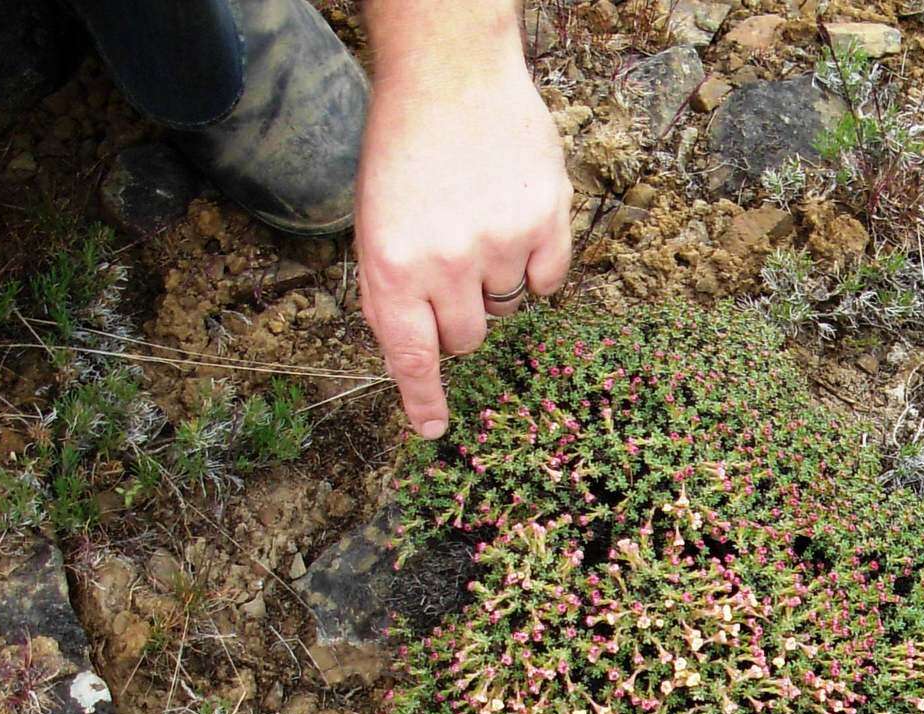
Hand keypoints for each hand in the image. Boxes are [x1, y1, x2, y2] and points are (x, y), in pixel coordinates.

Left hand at [356, 10, 571, 438]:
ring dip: (497, 280)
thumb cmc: (405, 147)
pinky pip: (548, 282)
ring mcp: (498, 245)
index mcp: (390, 265)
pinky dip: (535, 262)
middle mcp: (443, 264)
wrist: (450, 71)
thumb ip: (395, 288)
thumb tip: (418, 354)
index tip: (434, 430)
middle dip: (462, 315)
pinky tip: (515, 218)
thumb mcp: (375, 220)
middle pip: (466, 337)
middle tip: (455, 265)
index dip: (424, 399)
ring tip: (481, 221)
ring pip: (508, 307)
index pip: (411, 356)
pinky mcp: (545, 223)